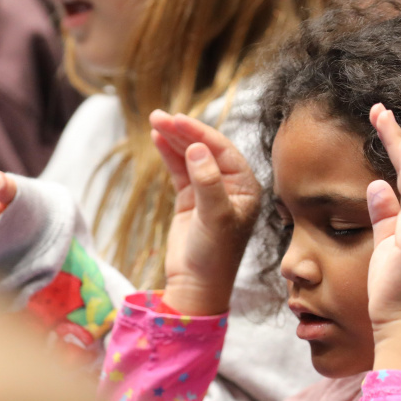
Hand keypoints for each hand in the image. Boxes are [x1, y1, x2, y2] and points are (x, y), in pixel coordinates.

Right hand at [150, 111, 261, 316]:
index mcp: (246, 187)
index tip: (178, 119)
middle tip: (159, 116)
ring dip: (174, 139)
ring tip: (154, 121)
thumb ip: (207, 182)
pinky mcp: (191, 199)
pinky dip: (169, 154)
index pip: (222, 151)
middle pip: (206, 149)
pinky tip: (157, 139)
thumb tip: (197, 148)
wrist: (196, 285)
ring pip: (191, 157)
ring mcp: (209, 191)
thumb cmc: (214, 255)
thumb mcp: (215, 217)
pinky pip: (179, 170)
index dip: (200, 133)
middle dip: (183, 131)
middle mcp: (230, 185)